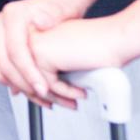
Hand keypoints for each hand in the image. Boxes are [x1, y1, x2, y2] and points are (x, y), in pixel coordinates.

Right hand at [0, 0, 79, 107]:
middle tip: (44, 97)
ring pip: (0, 70)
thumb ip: (52, 15)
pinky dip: (16, 84)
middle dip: (25, 85)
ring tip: (42, 98)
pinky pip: (1, 70)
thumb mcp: (61, 10)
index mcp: (12, 15)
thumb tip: (42, 22)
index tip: (44, 88)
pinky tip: (32, 92)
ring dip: (20, 88)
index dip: (29, 73)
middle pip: (4, 63)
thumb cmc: (60, 8)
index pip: (15, 50)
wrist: (56, 5)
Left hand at [17, 17, 131, 108]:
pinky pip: (49, 84)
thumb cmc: (98, 45)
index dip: (38, 89)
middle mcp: (33, 37)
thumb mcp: (66, 57)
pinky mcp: (42, 54)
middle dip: (45, 97)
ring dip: (57, 98)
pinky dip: (65, 93)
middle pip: (25, 78)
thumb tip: (31, 88)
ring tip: (73, 102)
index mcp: (37, 35)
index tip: (50, 99)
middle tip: (61, 104)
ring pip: (35, 83)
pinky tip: (79, 92)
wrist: (114, 38)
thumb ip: (48, 68)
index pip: (25, 69)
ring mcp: (35, 44)